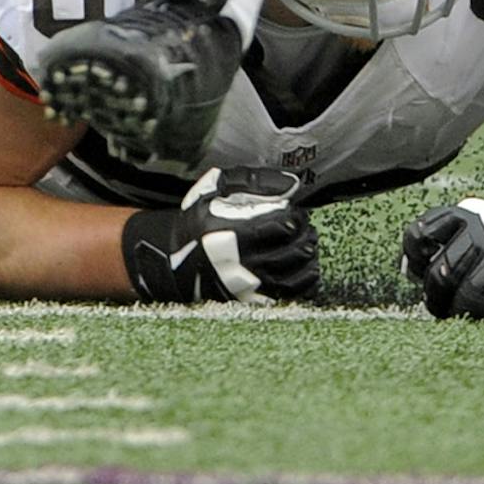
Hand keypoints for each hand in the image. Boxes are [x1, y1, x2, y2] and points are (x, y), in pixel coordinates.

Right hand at [124, 165, 319, 303]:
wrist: (174, 260)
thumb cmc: (198, 220)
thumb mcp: (216, 188)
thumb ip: (254, 181)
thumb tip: (291, 184)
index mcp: (233, 233)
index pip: (280, 227)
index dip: (296, 218)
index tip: (297, 213)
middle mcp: (241, 263)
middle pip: (290, 252)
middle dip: (305, 237)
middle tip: (307, 228)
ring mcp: (246, 287)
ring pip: (291, 277)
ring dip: (308, 261)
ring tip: (309, 246)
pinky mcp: (248, 302)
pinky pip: (285, 297)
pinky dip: (304, 285)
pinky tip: (309, 271)